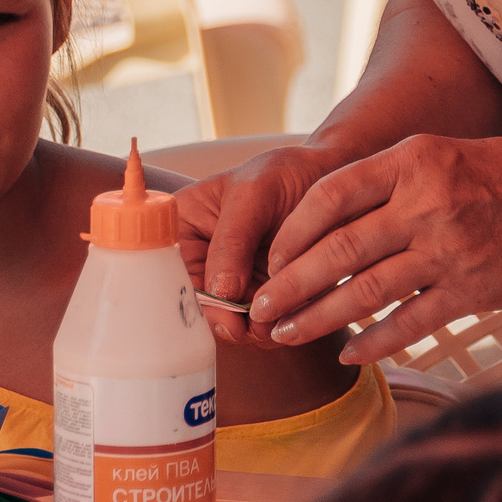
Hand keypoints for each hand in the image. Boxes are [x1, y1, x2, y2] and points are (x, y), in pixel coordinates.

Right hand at [174, 143, 349, 349]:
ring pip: (230, 322)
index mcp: (181, 229)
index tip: (227, 319)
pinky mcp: (257, 292)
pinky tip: (291, 316)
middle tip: (259, 327)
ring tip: (280, 320)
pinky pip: (257, 322)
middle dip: (229, 322)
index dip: (196, 303)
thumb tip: (221, 292)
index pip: (173, 276)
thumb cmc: (284, 172)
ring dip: (254, 328)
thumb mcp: (253, 194)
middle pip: (199, 308)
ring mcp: (228, 279)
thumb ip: (232, 240)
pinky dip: (274, 325)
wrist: (328, 177)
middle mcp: (198, 258)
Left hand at [247, 133, 501, 363]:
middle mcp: (426, 203)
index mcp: (412, 160)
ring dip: (320, 318)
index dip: (291, 231)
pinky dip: (374, 342)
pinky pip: (410, 322)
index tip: (270, 256)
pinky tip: (349, 354)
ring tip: (287, 333)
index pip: (330, 196)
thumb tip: (322, 219)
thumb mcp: (439, 152)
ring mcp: (449, 250)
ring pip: (366, 292)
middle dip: (291, 285)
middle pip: (339, 250)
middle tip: (260, 307)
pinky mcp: (471, 289)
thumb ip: (386, 180)